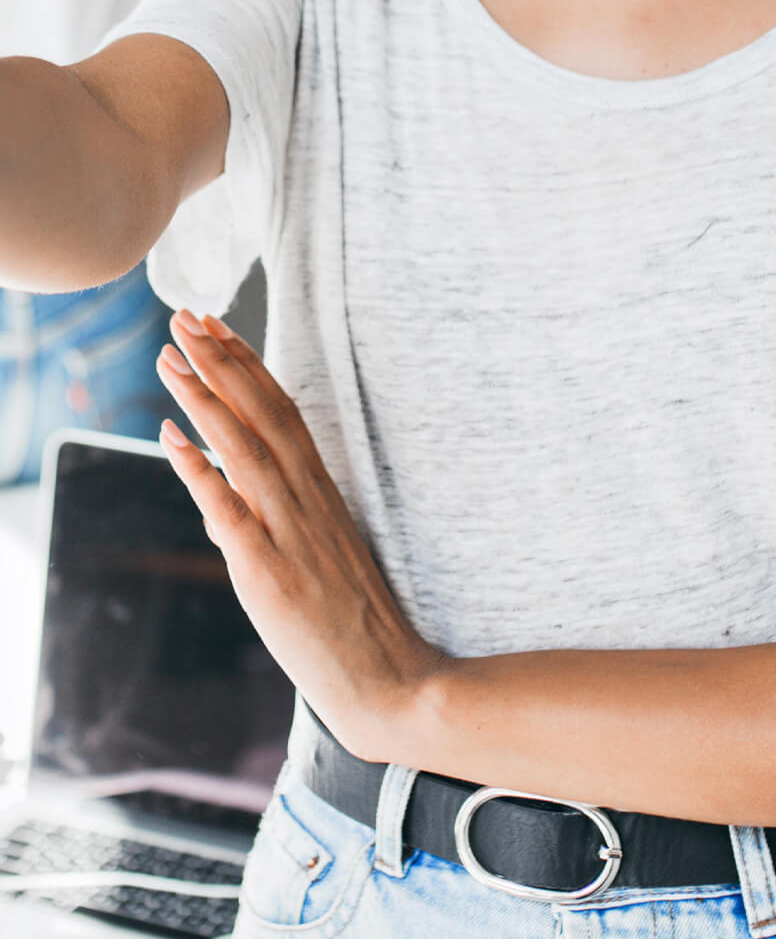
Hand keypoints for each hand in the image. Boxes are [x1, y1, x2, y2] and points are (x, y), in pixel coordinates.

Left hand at [156, 310, 442, 763]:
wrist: (387, 677)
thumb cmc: (353, 617)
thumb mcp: (319, 550)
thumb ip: (273, 515)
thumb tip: (219, 496)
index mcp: (320, 488)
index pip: (280, 408)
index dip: (245, 363)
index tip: (215, 324)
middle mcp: (305, 498)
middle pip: (261, 412)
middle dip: (221, 360)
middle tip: (186, 315)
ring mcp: (288, 531)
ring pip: (244, 447)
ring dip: (205, 397)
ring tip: (171, 356)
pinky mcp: (268, 571)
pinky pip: (229, 510)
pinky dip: (200, 470)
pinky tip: (172, 439)